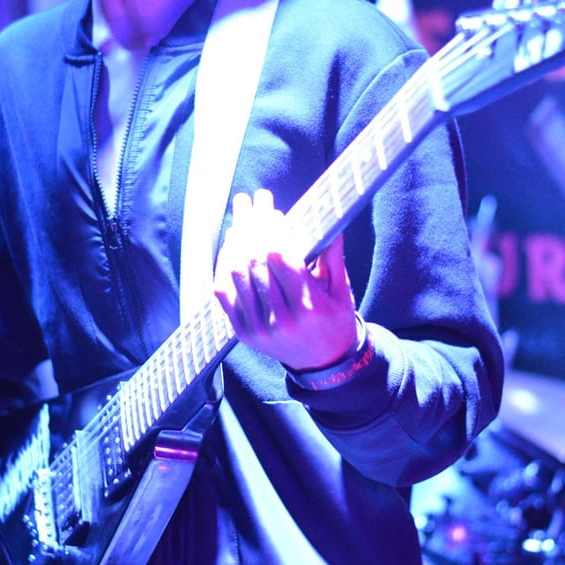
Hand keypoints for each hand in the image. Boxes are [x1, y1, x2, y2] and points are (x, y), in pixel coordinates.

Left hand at [213, 189, 357, 370]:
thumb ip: (332, 254)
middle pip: (256, 260)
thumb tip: (328, 214)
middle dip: (251, 224)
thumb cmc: (334, 319)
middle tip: (249, 200)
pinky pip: (224, 293)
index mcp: (308, 306)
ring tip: (239, 218)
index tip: (273, 210)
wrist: (322, 363)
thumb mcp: (341, 289)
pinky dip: (223, 266)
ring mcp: (258, 328)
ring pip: (236, 273)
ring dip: (235, 240)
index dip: (273, 229)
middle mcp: (281, 319)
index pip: (281, 257)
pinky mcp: (243, 333)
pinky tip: (230, 246)